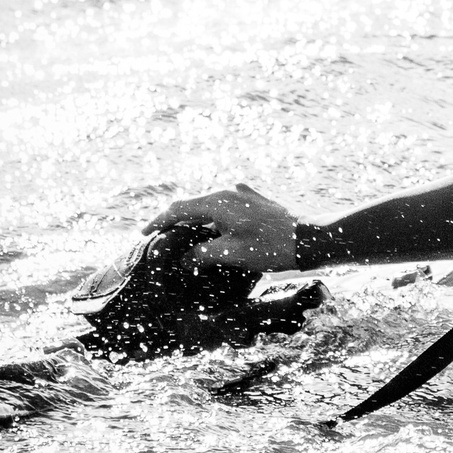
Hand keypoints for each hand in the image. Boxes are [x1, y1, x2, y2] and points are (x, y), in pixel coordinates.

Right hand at [144, 182, 299, 270]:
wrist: (308, 238)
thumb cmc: (269, 247)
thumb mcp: (230, 255)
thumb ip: (202, 255)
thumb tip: (184, 259)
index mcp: (218, 202)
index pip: (179, 209)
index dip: (159, 221)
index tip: (145, 233)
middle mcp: (228, 193)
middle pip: (193, 205)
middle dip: (176, 222)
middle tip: (162, 238)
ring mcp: (243, 195)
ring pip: (210, 206)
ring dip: (196, 221)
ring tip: (185, 238)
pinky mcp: (255, 201)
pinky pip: (226, 208)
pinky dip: (214, 220)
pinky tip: (215, 232)